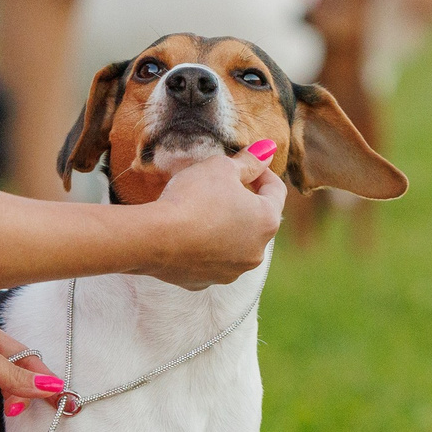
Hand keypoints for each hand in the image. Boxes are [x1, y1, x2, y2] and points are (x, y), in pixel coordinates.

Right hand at [141, 153, 286, 289]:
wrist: (154, 238)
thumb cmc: (192, 198)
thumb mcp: (221, 167)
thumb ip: (249, 160)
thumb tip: (268, 149)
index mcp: (267, 221)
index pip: (276, 190)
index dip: (262, 171)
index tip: (245, 162)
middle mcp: (256, 252)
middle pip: (256, 220)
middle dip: (242, 201)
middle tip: (220, 185)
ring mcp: (231, 271)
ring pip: (234, 243)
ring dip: (225, 226)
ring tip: (201, 209)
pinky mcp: (204, 282)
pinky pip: (209, 260)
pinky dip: (203, 247)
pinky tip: (186, 234)